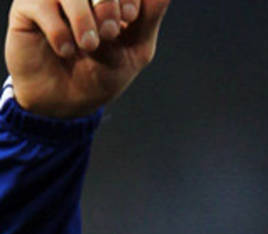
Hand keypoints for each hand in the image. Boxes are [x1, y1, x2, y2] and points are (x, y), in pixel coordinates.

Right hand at [5, 0, 169, 117]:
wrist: (68, 101)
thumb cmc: (104, 73)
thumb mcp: (135, 49)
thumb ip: (149, 18)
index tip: (130, 17)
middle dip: (107, 3)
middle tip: (109, 33)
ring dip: (83, 18)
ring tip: (89, 46)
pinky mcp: (29, 8)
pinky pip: (42, 5)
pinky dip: (59, 30)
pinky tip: (65, 50)